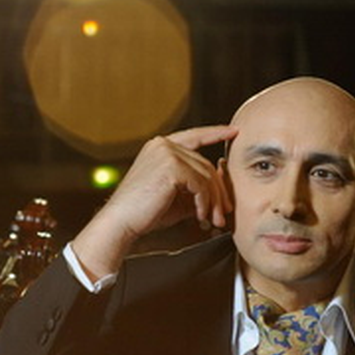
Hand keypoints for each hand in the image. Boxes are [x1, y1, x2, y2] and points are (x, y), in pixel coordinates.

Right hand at [72, 125, 236, 277]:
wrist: (121, 222)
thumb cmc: (144, 213)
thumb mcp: (175, 196)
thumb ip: (195, 188)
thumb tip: (219, 193)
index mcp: (160, 147)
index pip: (195, 136)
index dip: (216, 132)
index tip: (233, 132)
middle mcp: (163, 145)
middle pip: (206, 164)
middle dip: (218, 191)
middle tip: (224, 213)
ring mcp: (167, 153)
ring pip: (206, 175)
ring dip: (213, 201)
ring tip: (213, 219)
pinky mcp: (171, 166)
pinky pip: (200, 184)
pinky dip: (204, 203)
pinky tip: (200, 216)